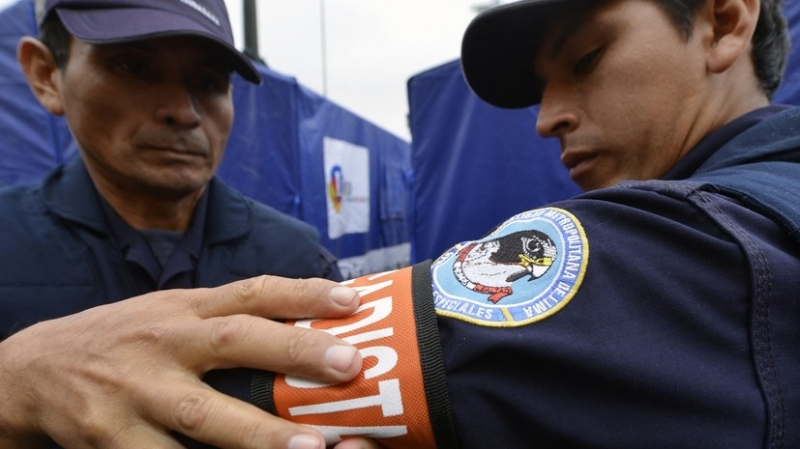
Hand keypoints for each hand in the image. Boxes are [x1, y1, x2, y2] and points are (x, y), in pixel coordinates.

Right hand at [0, 275, 362, 448]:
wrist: (33, 370)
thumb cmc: (123, 341)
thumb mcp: (169, 313)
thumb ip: (223, 318)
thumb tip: (303, 318)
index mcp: (184, 308)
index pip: (251, 291)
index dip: (303, 292)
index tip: (353, 300)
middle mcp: (163, 342)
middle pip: (234, 340)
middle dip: (293, 349)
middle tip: (350, 363)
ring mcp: (135, 392)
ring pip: (204, 415)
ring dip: (260, 435)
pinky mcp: (110, 438)